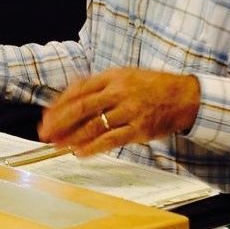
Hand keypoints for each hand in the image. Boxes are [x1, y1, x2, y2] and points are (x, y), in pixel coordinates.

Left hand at [37, 67, 199, 156]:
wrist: (183, 96)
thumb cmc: (152, 87)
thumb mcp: (125, 76)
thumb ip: (98, 84)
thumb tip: (70, 92)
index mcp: (113, 76)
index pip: (78, 91)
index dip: (59, 105)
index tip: (47, 117)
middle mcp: (119, 92)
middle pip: (82, 108)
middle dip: (59, 122)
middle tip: (45, 133)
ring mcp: (130, 111)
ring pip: (94, 126)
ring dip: (72, 138)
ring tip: (58, 146)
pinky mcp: (139, 129)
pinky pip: (111, 140)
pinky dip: (93, 147)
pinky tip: (80, 152)